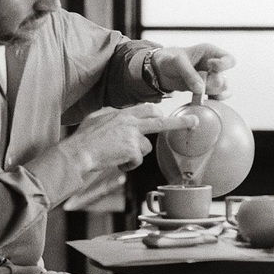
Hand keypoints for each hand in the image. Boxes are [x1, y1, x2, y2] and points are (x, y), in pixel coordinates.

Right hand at [65, 104, 200, 172]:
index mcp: (123, 113)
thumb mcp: (97, 118)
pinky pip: (137, 161)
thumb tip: (119, 114)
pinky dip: (127, 165)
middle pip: (161, 121)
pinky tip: (115, 162)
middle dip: (180, 121)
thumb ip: (113, 115)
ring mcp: (133, 136)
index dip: (158, 112)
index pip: (147, 108)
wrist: (78, 152)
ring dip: (135, 154)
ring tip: (116, 155)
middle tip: (194, 122)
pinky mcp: (133, 150)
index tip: (167, 112)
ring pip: (146, 148)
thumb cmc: (84, 138)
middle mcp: (131, 122)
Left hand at [150, 43, 235, 97]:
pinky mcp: (205, 89)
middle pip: (224, 79)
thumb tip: (201, 89)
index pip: (229, 60)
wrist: (160, 70)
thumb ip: (189, 74)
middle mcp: (213, 66)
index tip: (210, 66)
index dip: (222, 65)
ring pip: (221, 90)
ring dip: (211, 92)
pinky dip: (212, 99)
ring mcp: (210, 78)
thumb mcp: (177, 62)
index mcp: (210, 53)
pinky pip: (216, 96)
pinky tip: (206, 100)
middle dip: (212, 83)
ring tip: (197, 92)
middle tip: (200, 83)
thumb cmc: (169, 60)